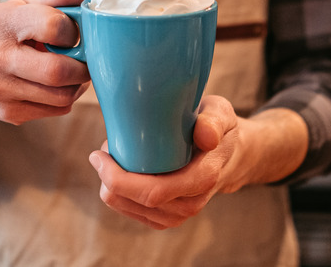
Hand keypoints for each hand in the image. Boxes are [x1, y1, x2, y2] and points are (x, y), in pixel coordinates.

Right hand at [0, 0, 90, 138]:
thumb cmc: (12, 33)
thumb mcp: (28, 6)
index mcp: (0, 20)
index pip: (53, 26)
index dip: (73, 32)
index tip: (74, 34)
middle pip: (57, 71)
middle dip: (82, 67)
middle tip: (86, 61)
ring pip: (61, 95)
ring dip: (78, 85)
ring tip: (74, 73)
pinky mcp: (7, 111)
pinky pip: (56, 109)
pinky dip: (66, 99)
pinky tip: (58, 87)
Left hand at [88, 95, 239, 229]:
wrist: (231, 154)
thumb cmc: (221, 129)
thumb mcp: (222, 114)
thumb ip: (214, 121)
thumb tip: (204, 134)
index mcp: (203, 178)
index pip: (154, 192)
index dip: (119, 179)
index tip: (99, 154)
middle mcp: (191, 202)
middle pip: (137, 202)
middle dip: (109, 179)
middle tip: (101, 152)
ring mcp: (179, 214)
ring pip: (130, 209)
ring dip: (111, 187)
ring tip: (109, 158)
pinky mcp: (168, 217)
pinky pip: (133, 212)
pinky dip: (118, 195)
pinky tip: (115, 174)